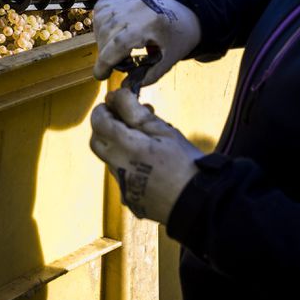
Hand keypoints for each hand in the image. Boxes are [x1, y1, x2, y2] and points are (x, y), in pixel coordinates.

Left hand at [89, 87, 202, 221]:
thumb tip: (115, 95)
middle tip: (126, 119)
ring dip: (119, 147)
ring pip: (110, 160)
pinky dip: (130, 167)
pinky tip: (151, 165)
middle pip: (97, 142)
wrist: (203, 204)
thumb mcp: (164, 130)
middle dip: (106, 127)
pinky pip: (124, 178)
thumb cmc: (186, 163)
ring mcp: (123, 187)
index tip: (116, 102)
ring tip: (146, 141)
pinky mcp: (132, 201)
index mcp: (126, 148)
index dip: (103, 109)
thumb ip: (134, 112)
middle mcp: (118, 169)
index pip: (98, 122)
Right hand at [92, 0, 200, 83]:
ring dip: (101, 40)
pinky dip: (100, 24)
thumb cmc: (180, 37)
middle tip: (114, 65)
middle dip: (104, 54)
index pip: (117, 44)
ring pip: (100, 22)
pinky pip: (101, 9)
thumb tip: (125, 86)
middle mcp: (134, 8)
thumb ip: (149, 76)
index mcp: (149, 24)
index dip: (105, 62)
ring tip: (115, 49)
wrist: (187, 13)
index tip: (101, 75)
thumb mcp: (169, 60)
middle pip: (106, 34)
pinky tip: (110, 33)